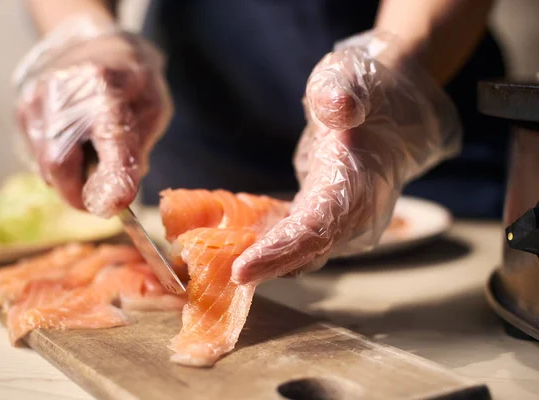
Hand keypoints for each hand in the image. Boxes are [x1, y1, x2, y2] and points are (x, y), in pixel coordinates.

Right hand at [14, 16, 171, 217]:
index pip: (109, 139)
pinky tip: (79, 146)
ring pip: (47, 167)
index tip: (116, 207)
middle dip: (83, 194)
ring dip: (73, 179)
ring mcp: (34, 102)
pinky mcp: (22, 112)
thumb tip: (117, 198)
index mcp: (105, 86)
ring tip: (96, 158)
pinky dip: (62, 166)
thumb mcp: (154, 110)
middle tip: (105, 199)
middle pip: (60, 164)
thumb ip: (137, 151)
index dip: (113, 177)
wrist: (97, 45)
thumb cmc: (134, 81)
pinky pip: (40, 158)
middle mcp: (61, 92)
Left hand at [232, 30, 461, 283]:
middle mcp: (357, 212)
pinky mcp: (329, 221)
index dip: (282, 250)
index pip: (319, 226)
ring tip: (216, 268)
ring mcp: (345, 222)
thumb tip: (338, 108)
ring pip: (302, 254)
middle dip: (265, 267)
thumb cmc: (369, 91)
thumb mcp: (351, 77)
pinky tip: (235, 250)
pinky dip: (269, 249)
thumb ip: (342, 93)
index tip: (243, 270)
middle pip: (308, 251)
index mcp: (360, 181)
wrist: (396, 111)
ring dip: (263, 263)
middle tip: (216, 276)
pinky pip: (297, 243)